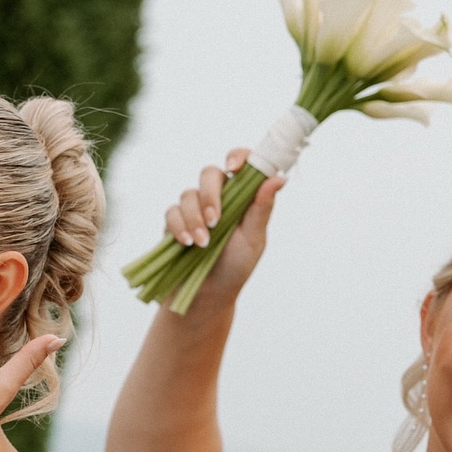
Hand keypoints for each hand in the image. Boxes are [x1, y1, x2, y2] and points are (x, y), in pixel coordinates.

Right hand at [164, 149, 284, 312]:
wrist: (207, 295)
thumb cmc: (236, 266)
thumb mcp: (254, 238)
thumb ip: (261, 208)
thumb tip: (280, 177)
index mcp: (241, 197)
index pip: (240, 163)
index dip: (237, 157)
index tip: (234, 167)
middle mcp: (217, 198)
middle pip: (209, 173)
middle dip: (210, 195)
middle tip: (216, 221)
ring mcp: (194, 208)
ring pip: (188, 194)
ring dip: (195, 218)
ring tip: (203, 244)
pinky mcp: (174, 222)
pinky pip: (172, 212)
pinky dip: (179, 227)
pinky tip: (187, 244)